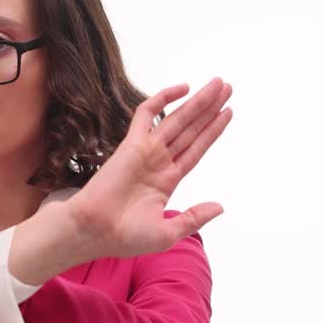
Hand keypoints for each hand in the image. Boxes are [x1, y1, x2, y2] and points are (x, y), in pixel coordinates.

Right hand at [66, 77, 232, 257]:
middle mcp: (158, 161)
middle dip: (209, 108)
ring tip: (220, 84)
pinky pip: (148, 114)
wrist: (94, 231)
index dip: (212, 131)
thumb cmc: (124, 237)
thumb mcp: (168, 232)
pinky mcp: (132, 144)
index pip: (196, 149)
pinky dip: (164, 99)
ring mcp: (145, 151)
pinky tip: (184, 88)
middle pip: (191, 128)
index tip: (228, 113)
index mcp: (167, 180)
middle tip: (228, 87)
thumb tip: (219, 207)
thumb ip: (194, 218)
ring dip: (199, 101)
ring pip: (177, 118)